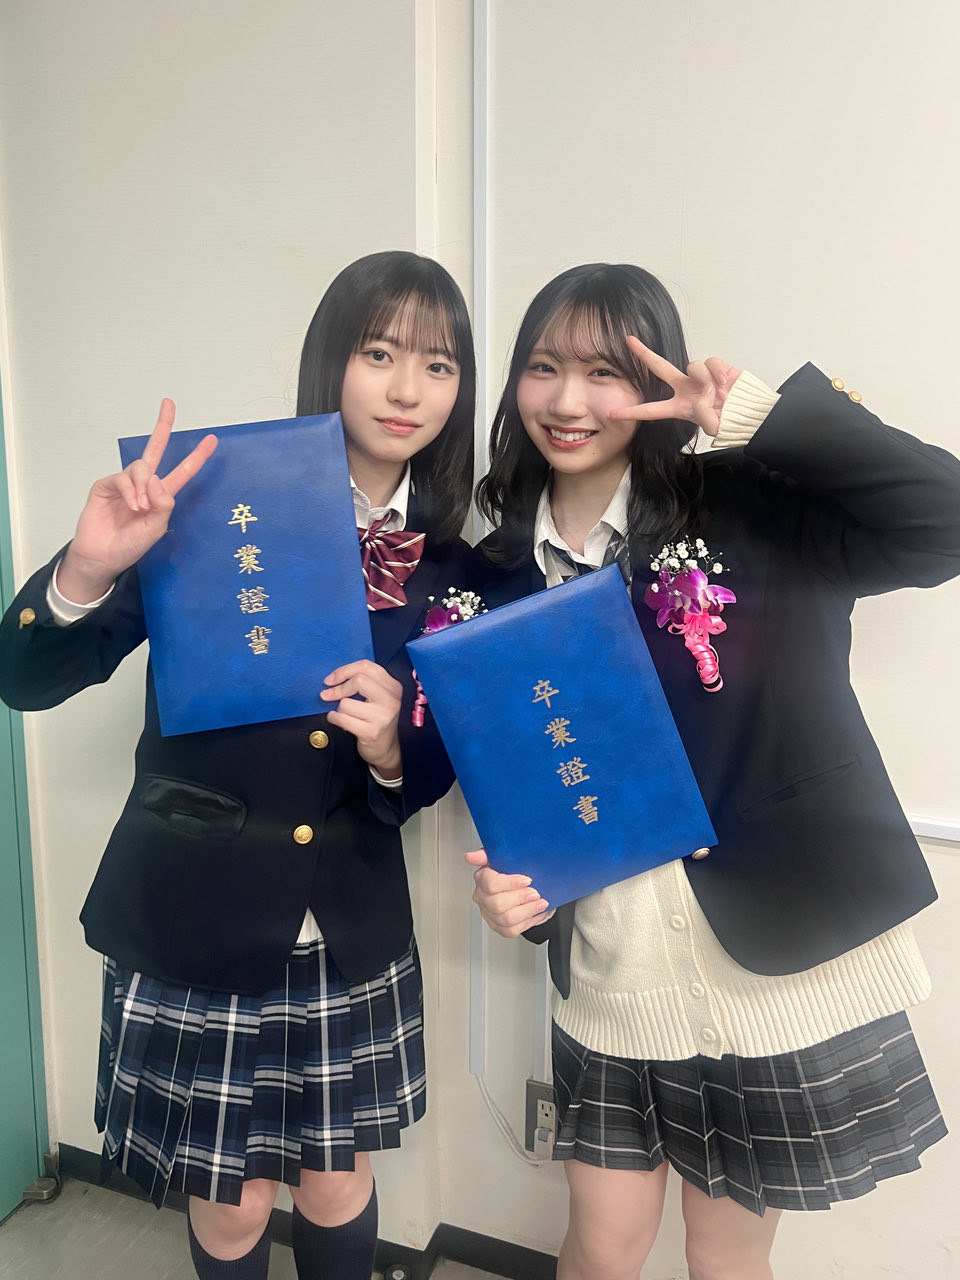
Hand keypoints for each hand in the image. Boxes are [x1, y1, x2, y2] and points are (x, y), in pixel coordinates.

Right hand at [58, 400, 217, 602]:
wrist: (102, 557)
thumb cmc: (129, 546)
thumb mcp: (157, 528)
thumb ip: (163, 504)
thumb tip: (157, 477)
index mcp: (161, 496)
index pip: (182, 472)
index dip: (197, 457)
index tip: (211, 440)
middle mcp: (144, 486)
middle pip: (155, 450)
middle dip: (163, 426)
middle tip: (169, 404)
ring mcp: (124, 484)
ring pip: (141, 468)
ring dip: (143, 487)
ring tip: (140, 508)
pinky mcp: (106, 486)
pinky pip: (122, 477)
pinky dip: (130, 490)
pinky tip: (132, 505)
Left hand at [321, 659, 403, 775]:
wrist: (386, 748)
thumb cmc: (376, 719)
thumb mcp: (377, 697)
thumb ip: (362, 683)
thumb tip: (333, 679)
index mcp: (393, 686)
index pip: (366, 666)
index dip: (344, 670)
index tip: (331, 680)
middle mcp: (391, 700)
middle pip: (359, 680)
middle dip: (338, 688)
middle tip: (328, 695)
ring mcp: (383, 716)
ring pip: (346, 703)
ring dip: (338, 709)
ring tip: (344, 714)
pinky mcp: (371, 732)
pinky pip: (342, 719)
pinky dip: (334, 718)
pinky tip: (338, 720)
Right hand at [464, 848, 552, 936]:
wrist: (522, 885)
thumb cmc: (511, 870)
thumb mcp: (502, 856)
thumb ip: (486, 854)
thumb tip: (471, 856)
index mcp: (482, 878)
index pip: (491, 884)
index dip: (511, 883)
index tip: (527, 880)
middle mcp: (482, 897)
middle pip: (498, 904)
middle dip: (521, 898)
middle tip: (535, 893)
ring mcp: (490, 914)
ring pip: (507, 919)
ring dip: (528, 910)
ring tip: (540, 903)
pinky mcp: (499, 927)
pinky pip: (512, 930)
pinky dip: (528, 921)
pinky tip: (536, 912)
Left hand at [609, 337, 741, 437]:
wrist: (750, 410)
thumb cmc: (730, 419)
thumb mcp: (714, 425)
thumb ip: (706, 415)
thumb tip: (704, 396)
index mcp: (679, 406)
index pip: (651, 410)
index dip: (632, 413)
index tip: (612, 414)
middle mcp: (685, 388)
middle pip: (660, 367)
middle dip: (644, 354)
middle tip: (629, 341)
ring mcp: (699, 376)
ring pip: (692, 366)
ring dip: (705, 379)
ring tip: (720, 393)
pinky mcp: (715, 366)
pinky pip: (711, 363)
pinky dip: (720, 373)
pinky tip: (727, 383)